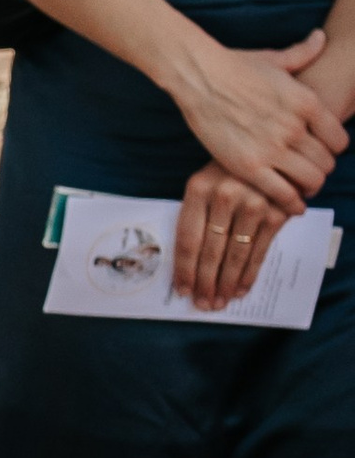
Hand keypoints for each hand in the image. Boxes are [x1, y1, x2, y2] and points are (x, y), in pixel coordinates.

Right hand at [167, 30, 345, 210]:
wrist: (199, 76)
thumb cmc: (235, 66)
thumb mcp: (276, 59)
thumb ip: (304, 53)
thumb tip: (321, 37)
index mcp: (307, 102)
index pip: (339, 140)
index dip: (333, 150)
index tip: (322, 153)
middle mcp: (295, 127)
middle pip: (326, 163)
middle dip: (321, 170)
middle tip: (310, 173)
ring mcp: (273, 148)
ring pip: (309, 180)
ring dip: (308, 187)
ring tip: (300, 188)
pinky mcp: (249, 166)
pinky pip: (282, 194)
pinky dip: (291, 203)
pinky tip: (291, 204)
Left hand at [172, 166, 288, 310]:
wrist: (272, 153)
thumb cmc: (229, 173)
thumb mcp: (205, 183)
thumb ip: (196, 215)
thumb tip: (183, 264)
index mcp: (198, 188)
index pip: (187, 238)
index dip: (184, 269)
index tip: (181, 290)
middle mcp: (225, 195)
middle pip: (210, 251)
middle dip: (205, 282)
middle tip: (202, 305)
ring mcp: (253, 204)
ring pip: (235, 255)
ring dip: (226, 284)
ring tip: (219, 303)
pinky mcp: (276, 213)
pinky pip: (259, 252)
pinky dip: (248, 275)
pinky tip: (240, 290)